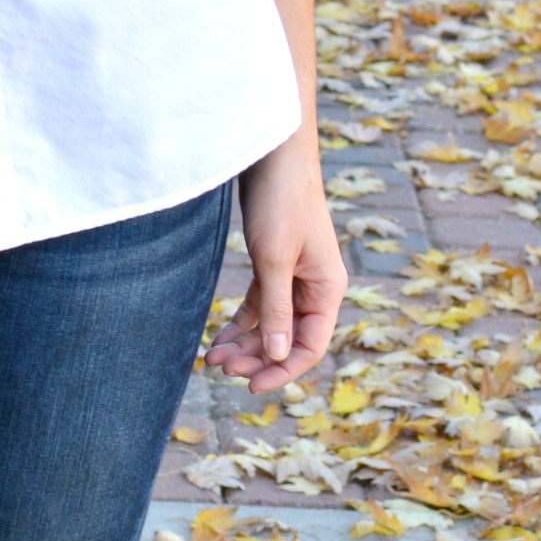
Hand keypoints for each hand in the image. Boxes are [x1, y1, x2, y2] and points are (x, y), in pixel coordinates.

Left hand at [206, 133, 345, 394]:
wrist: (272, 154)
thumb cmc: (280, 202)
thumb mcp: (275, 260)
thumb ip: (277, 310)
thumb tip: (278, 356)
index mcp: (328, 289)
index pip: (310, 346)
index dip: (282, 370)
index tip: (249, 386)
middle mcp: (315, 287)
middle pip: (288, 339)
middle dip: (255, 358)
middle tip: (218, 369)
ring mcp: (294, 276)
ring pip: (271, 324)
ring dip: (244, 344)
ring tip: (212, 359)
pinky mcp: (273, 264)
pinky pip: (259, 306)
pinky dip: (240, 323)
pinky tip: (219, 339)